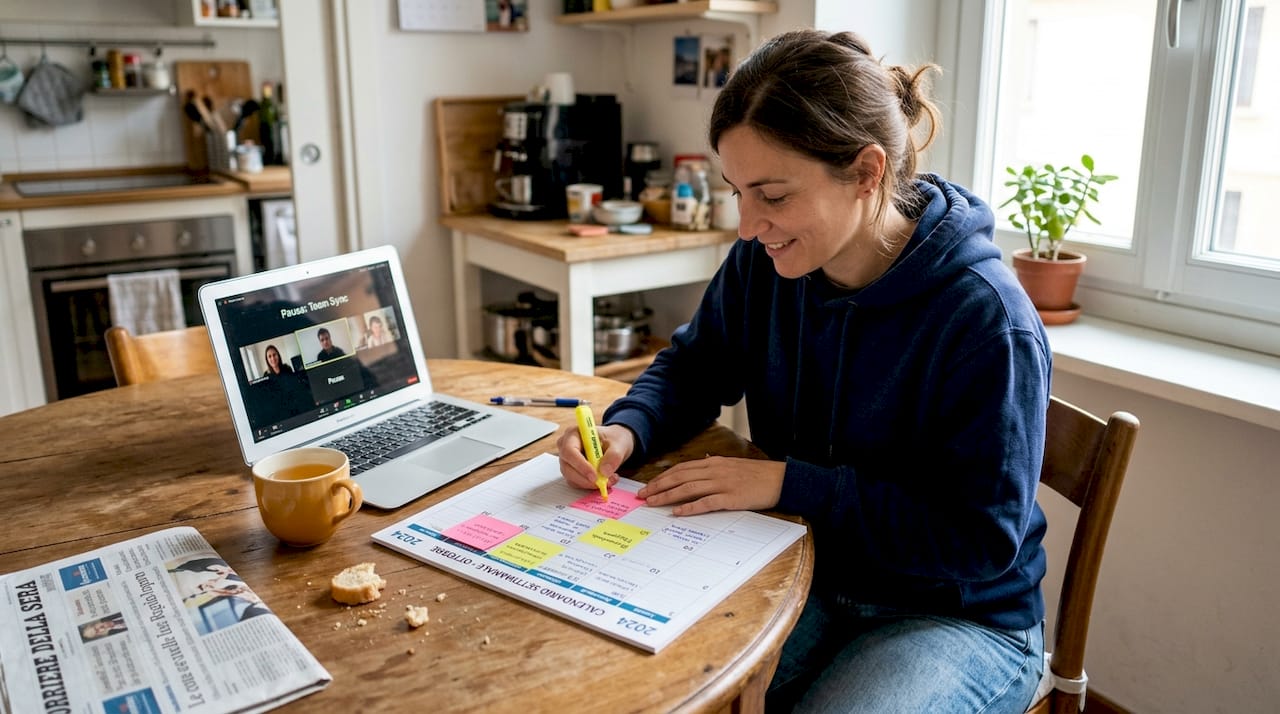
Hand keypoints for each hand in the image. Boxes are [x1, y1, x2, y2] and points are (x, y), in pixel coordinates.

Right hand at [556, 423, 635, 490]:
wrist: (614, 444)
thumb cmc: (613, 439)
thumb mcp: (618, 443)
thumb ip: (614, 456)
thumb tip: (604, 471)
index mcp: (573, 434)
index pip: (570, 451)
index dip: (580, 465)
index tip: (594, 476)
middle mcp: (566, 447)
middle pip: (568, 467)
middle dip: (586, 478)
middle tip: (603, 483)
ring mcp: (567, 461)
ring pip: (572, 478)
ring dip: (590, 483)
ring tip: (609, 479)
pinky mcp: (571, 471)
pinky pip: (577, 483)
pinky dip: (590, 485)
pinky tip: (604, 480)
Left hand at [637, 456, 784, 515]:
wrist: (781, 480)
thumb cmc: (757, 476)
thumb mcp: (733, 466)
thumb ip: (715, 467)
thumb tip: (701, 463)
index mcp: (714, 463)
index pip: (681, 468)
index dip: (662, 477)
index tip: (648, 485)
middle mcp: (715, 470)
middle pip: (680, 477)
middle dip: (658, 486)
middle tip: (642, 495)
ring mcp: (723, 484)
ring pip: (688, 488)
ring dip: (668, 496)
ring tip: (653, 503)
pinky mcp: (731, 498)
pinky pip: (706, 502)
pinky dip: (690, 507)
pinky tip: (678, 512)